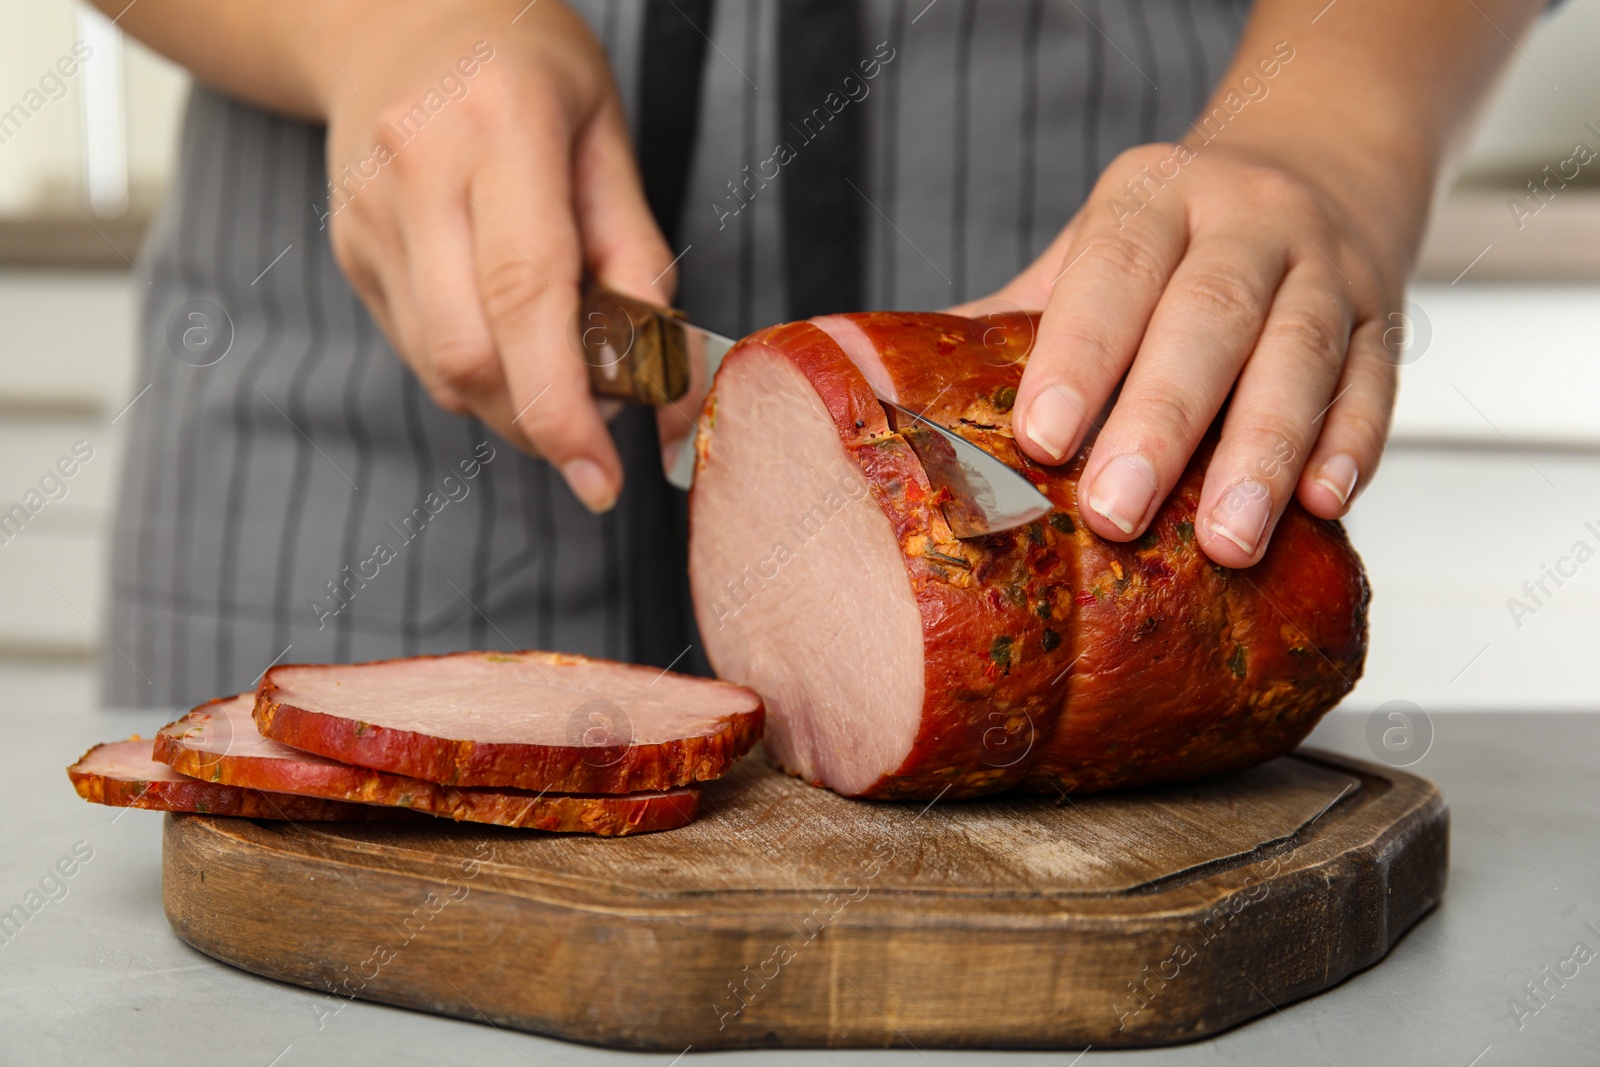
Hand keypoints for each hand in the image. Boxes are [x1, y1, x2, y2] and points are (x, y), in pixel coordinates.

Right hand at [322, 0, 673, 511]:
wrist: (399, 19)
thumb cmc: (528, 72)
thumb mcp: (608, 137)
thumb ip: (637, 254)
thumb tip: (661, 376)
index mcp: (499, 127)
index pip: (526, 292)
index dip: (563, 403)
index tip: (601, 476)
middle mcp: (418, 170)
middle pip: (473, 355)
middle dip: (542, 421)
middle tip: (596, 426)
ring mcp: (370, 216)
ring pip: (441, 369)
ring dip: (511, 403)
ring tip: (557, 367)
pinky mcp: (350, 250)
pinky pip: (419, 350)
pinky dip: (476, 371)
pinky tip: (505, 331)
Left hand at [958, 141, 1400, 566]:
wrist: (1317, 161)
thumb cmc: (1177, 234)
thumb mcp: (1094, 249)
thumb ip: (1015, 319)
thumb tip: (894, 400)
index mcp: (1153, 199)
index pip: (1113, 271)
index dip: (1079, 353)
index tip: (1043, 437)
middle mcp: (1245, 220)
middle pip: (1209, 317)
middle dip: (1162, 419)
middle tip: (1119, 509)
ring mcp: (1326, 266)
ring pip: (1301, 355)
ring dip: (1265, 453)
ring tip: (1227, 541)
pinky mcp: (1387, 315)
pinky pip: (1375, 383)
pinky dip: (1350, 445)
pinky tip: (1323, 507)